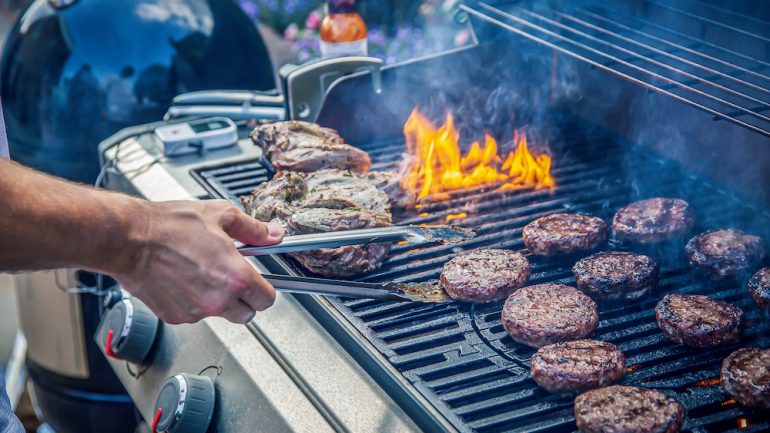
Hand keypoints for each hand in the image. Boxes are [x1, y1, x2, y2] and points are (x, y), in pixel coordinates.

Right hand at [112, 199, 284, 323]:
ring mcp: (195, 312)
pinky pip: (194, 314)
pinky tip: (184, 279)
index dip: (265, 289)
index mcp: (235, 277)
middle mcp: (217, 300)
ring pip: (219, 314)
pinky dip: (193, 302)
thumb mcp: (220, 215)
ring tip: (203, 273)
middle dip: (245, 298)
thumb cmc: (169, 226)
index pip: (267, 299)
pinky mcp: (174, 316)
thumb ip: (252, 229)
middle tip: (233, 278)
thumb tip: (272, 234)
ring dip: (218, 300)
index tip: (260, 282)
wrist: (128, 238)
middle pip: (247, 314)